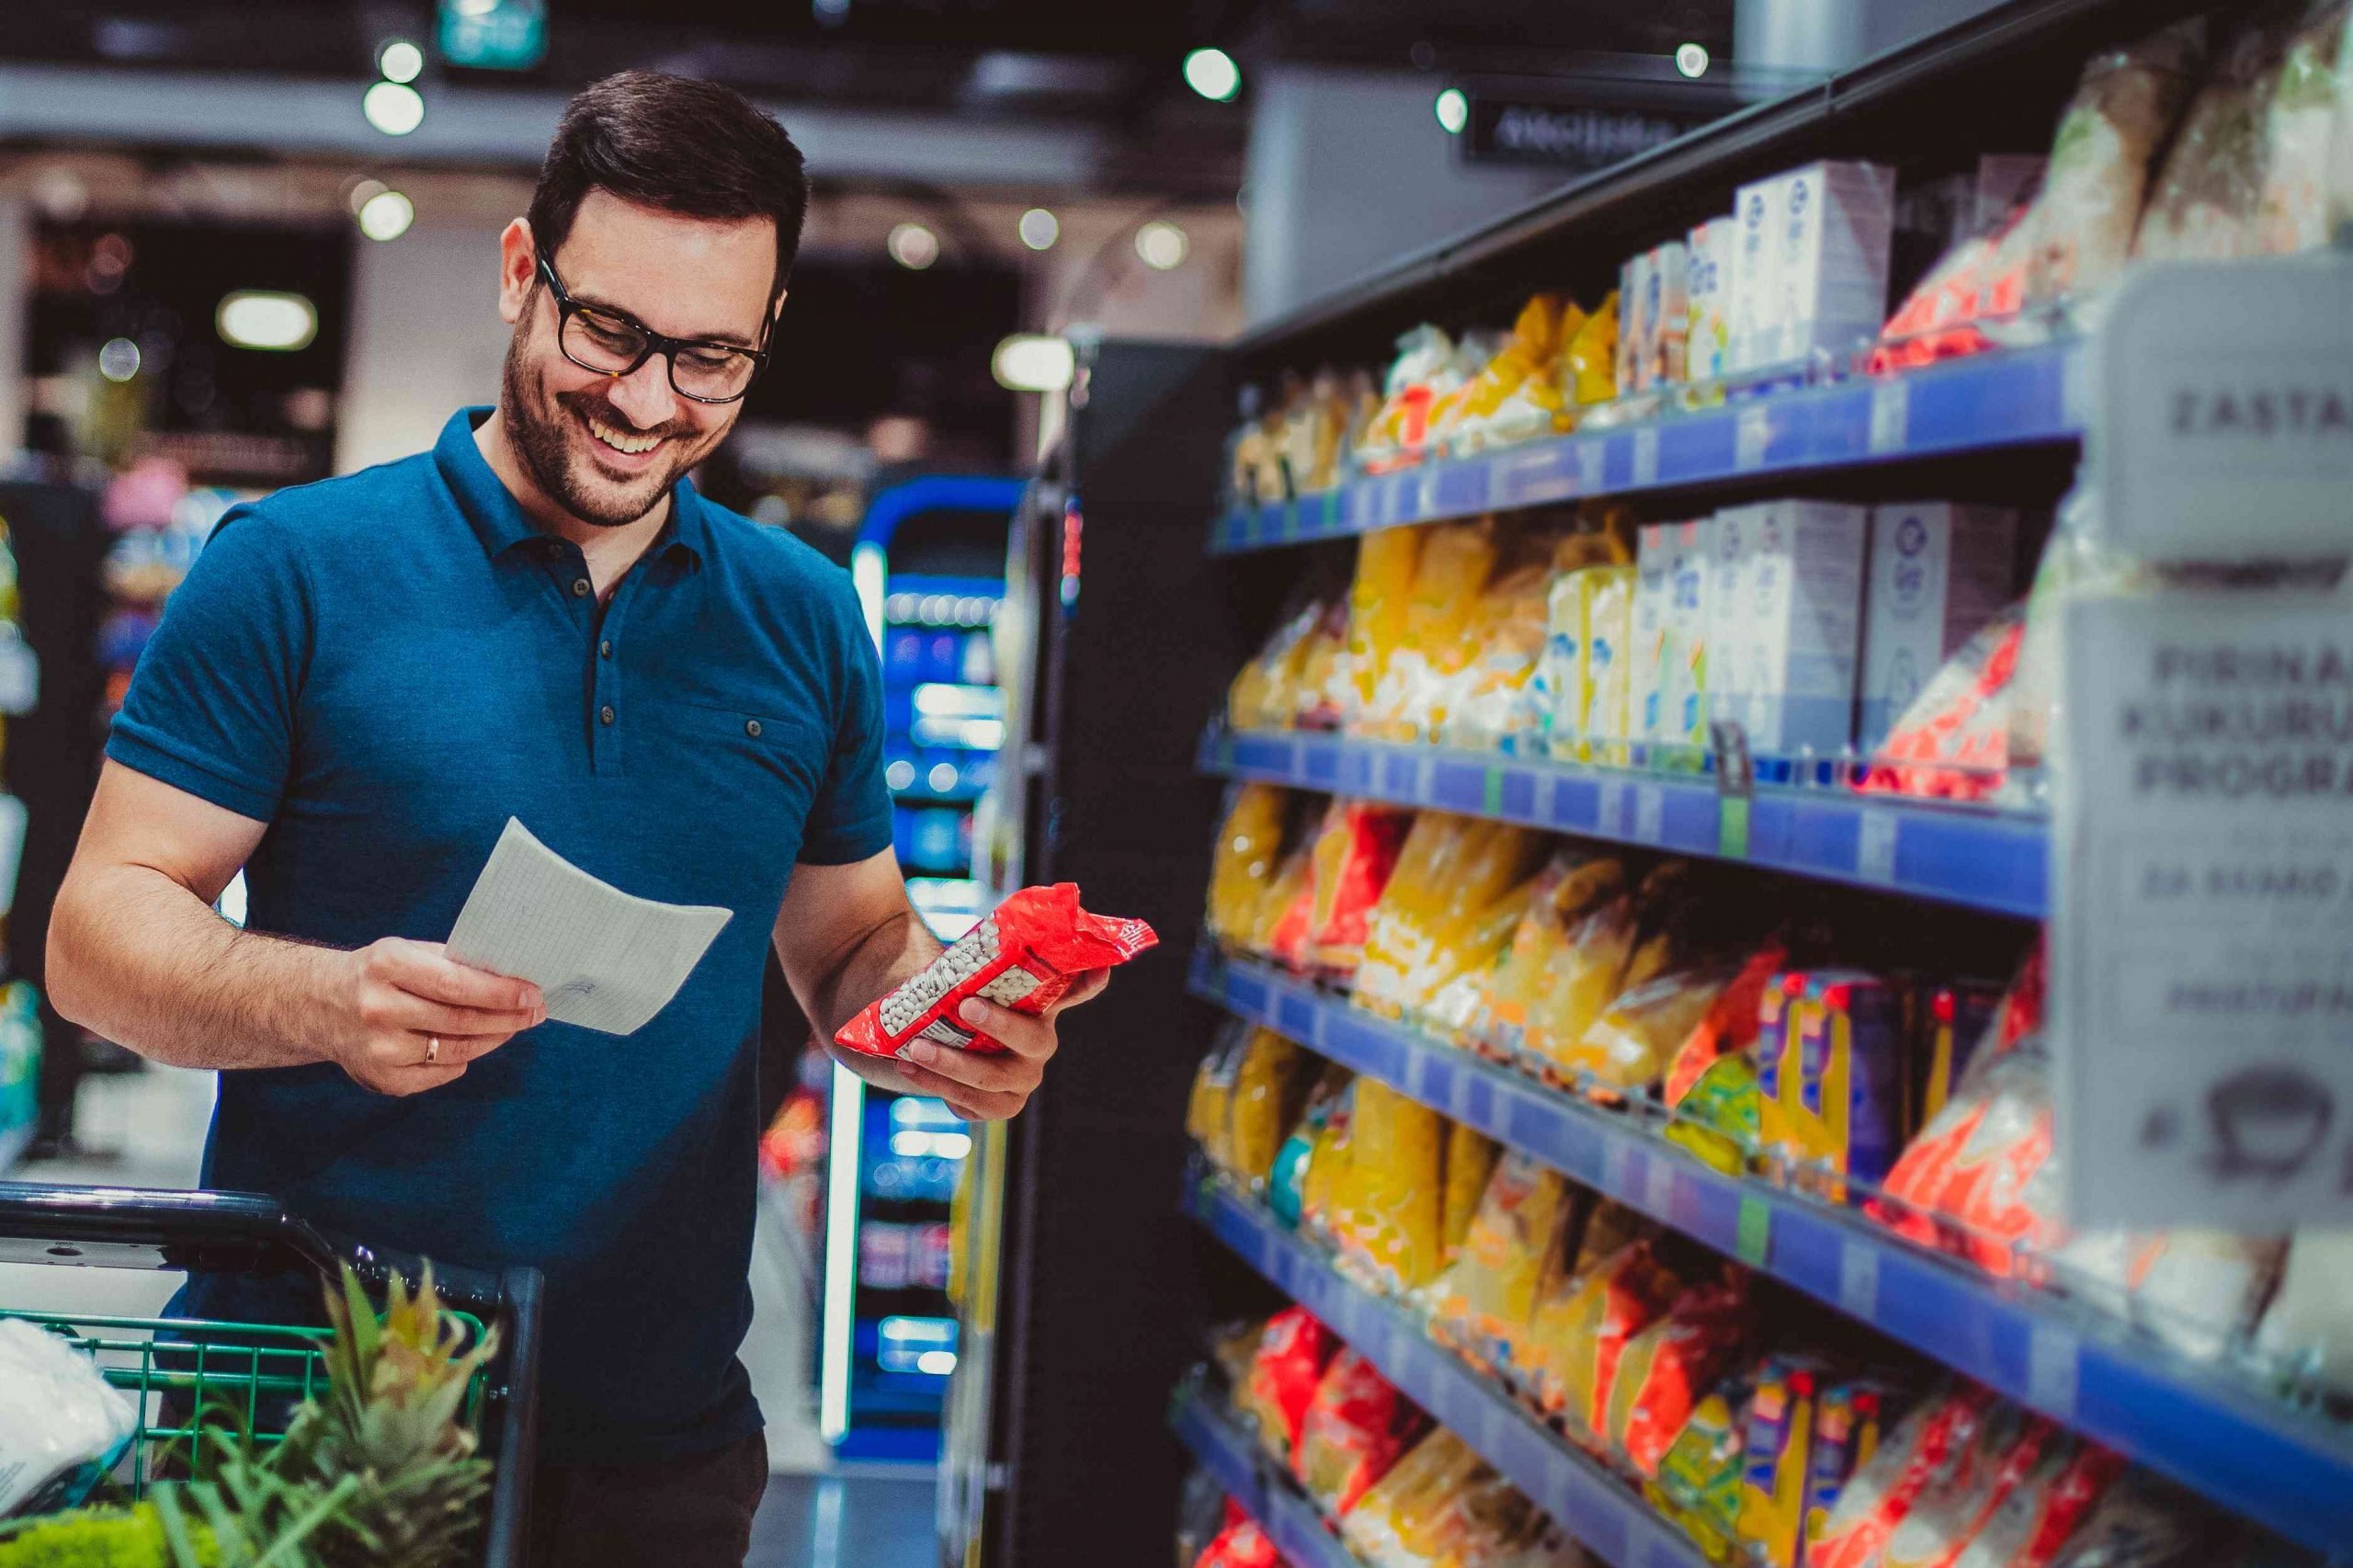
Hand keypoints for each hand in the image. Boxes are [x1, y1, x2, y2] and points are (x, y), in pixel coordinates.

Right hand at [324, 938, 544, 1095]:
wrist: (319, 1006)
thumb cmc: (376, 975)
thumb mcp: (406, 952)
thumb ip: (452, 962)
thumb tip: (510, 976)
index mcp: (387, 967)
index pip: (457, 984)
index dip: (501, 993)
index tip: (532, 994)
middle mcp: (379, 1009)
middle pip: (462, 1020)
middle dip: (508, 1018)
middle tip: (534, 1012)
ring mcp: (379, 1048)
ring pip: (457, 1049)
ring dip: (494, 1039)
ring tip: (513, 1026)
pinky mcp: (382, 1078)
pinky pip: (441, 1073)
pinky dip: (464, 1058)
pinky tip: (474, 1045)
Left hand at [889, 969, 1109, 1120]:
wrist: (932, 1040)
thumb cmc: (954, 1000)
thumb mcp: (964, 980)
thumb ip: (971, 965)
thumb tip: (947, 938)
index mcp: (1041, 1006)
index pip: (1077, 990)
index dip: (1090, 981)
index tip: (1099, 967)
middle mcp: (1039, 1045)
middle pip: (1031, 1039)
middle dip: (999, 1024)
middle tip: (965, 1005)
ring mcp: (1021, 1080)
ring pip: (991, 1079)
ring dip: (950, 1064)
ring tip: (914, 1049)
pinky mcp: (998, 1106)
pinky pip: (970, 1103)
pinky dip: (936, 1085)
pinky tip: (910, 1068)